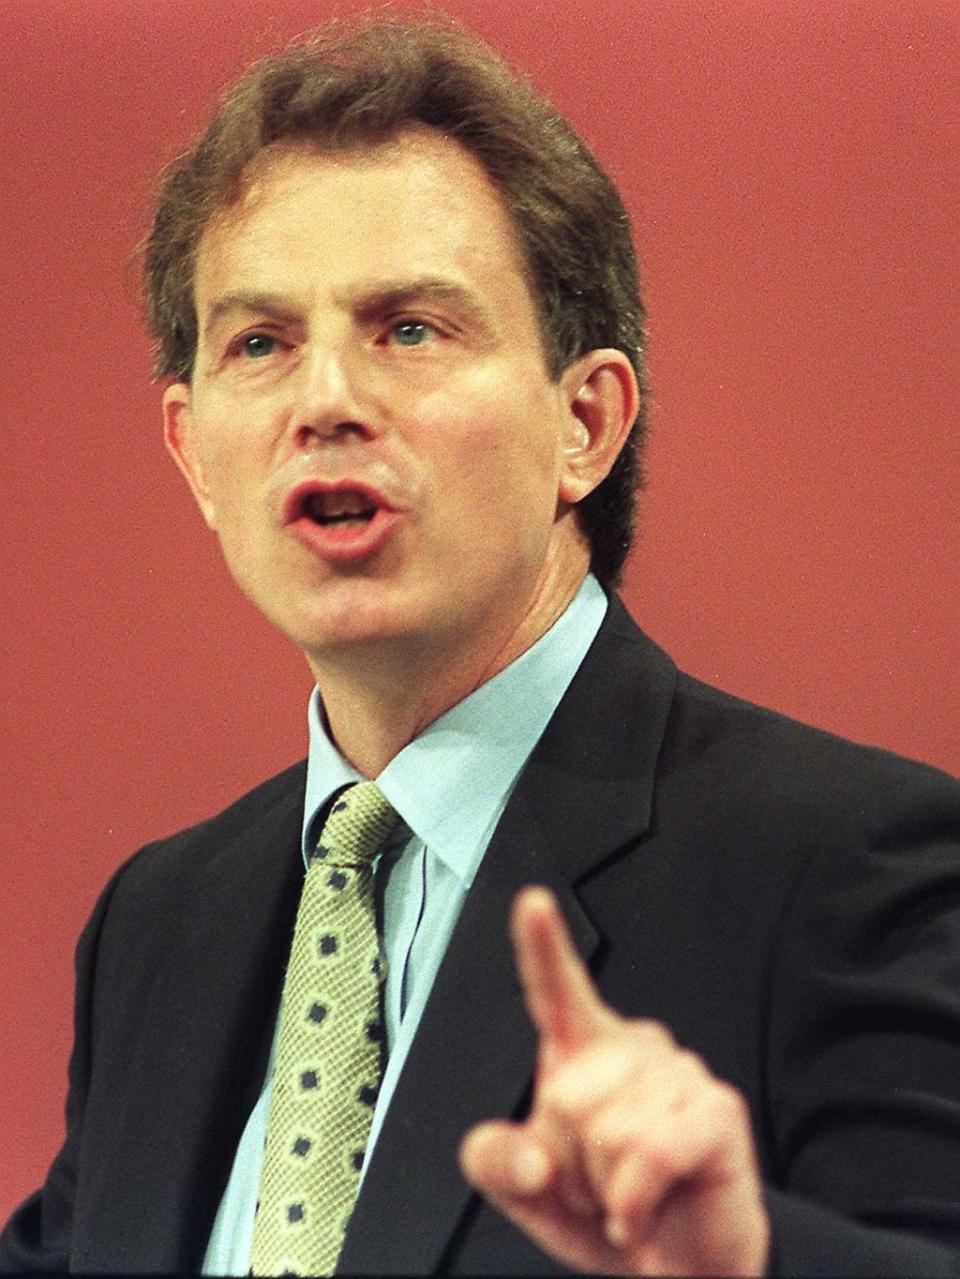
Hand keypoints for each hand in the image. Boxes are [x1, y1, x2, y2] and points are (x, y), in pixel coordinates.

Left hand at [459, 886, 769, 1275]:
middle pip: (563, 1095)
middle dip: (570, 1161)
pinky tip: (641, 1213)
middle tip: (600, 1182)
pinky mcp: (716, 1112)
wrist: (678, 1267)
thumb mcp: (529, 1192)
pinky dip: (634, 1202)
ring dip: (605, 1188)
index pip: (557, 990)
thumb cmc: (607, 1210)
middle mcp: (634, 1048)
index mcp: (584, 1053)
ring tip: (629, 1193)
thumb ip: (495, 1162)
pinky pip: (649, 1153)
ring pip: (605, 1129)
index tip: (532, 901)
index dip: (541, 944)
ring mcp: (679, 1074)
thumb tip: (532, 1154)